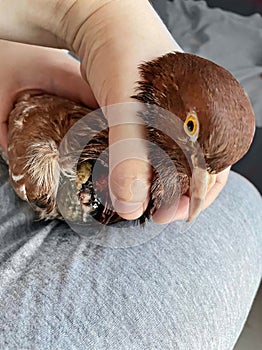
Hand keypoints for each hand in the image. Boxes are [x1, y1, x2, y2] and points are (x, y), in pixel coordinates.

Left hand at [0, 0, 228, 222]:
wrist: (103, 25)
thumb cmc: (125, 56)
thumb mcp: (128, 110)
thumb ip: (130, 159)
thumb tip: (131, 208)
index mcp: (209, 115)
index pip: (214, 170)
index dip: (193, 198)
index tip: (166, 216)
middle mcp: (198, 118)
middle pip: (197, 170)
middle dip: (177, 195)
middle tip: (152, 213)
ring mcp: (178, 118)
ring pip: (177, 162)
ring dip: (161, 183)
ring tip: (142, 198)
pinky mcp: (157, 117)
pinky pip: (161, 150)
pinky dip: (149, 167)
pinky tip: (134, 175)